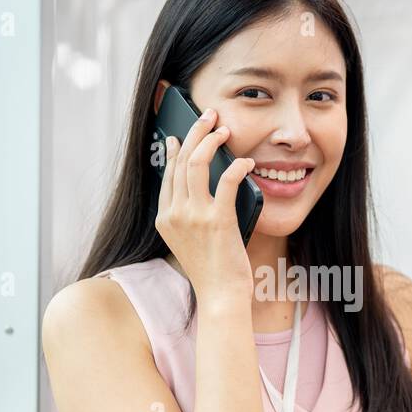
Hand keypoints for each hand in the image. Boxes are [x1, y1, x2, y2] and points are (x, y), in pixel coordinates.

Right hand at [154, 105, 256, 305]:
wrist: (221, 295)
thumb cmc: (212, 269)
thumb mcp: (190, 239)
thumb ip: (189, 213)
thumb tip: (200, 185)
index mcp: (165, 218)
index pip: (168, 174)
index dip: (176, 149)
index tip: (182, 134)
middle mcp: (175, 214)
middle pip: (181, 160)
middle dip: (195, 132)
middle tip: (208, 116)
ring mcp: (194, 216)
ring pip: (197, 163)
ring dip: (211, 140)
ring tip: (224, 129)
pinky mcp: (218, 220)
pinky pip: (228, 181)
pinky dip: (238, 166)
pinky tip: (247, 162)